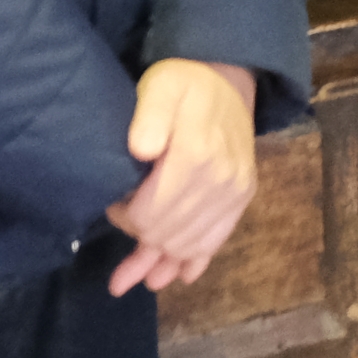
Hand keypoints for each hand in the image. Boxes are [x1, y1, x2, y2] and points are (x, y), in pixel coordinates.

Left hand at [103, 59, 257, 295]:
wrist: (228, 82)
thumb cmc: (185, 85)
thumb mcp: (160, 86)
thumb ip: (149, 115)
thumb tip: (142, 151)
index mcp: (197, 154)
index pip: (151, 214)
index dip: (125, 217)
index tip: (114, 203)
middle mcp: (222, 179)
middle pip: (169, 234)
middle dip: (138, 239)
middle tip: (121, 222)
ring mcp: (237, 191)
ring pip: (191, 245)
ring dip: (160, 261)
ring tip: (131, 275)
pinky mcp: (244, 197)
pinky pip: (217, 240)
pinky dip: (194, 261)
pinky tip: (177, 275)